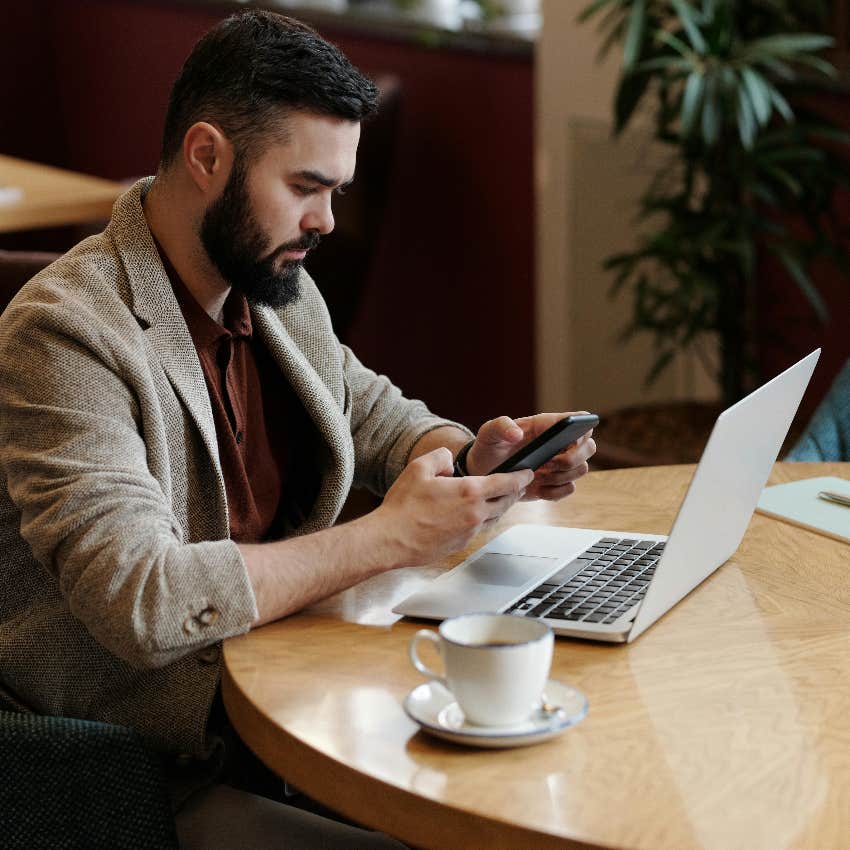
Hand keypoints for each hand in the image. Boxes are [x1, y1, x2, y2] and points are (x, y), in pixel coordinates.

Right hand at [371, 447, 532, 566]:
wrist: (391, 539)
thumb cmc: (403, 506)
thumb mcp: (419, 468)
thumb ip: (440, 457)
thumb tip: (450, 461)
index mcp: (470, 491)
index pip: (506, 483)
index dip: (521, 477)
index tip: (528, 473)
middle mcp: (475, 513)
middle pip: (507, 502)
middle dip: (515, 492)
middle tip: (518, 486)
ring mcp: (469, 531)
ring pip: (495, 518)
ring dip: (501, 507)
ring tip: (500, 499)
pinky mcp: (461, 544)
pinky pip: (480, 530)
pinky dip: (484, 520)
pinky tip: (476, 515)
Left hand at [465, 413, 595, 501]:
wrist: (484, 472)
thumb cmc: (490, 446)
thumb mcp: (489, 432)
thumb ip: (501, 427)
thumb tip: (517, 434)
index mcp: (547, 425)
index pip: (578, 420)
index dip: (583, 428)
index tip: (571, 440)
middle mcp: (559, 444)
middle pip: (589, 447)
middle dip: (572, 458)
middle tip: (548, 463)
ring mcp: (559, 465)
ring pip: (581, 469)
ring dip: (561, 476)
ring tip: (536, 476)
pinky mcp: (554, 484)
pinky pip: (569, 489)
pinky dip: (555, 492)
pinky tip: (537, 489)